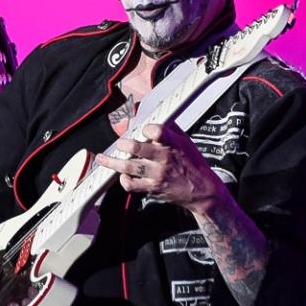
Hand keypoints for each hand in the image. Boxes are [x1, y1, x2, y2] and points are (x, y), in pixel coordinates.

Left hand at [98, 122, 226, 214]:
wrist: (202, 191)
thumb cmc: (193, 163)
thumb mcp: (185, 141)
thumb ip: (169, 128)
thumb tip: (153, 115)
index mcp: (173, 144)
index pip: (157, 131)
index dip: (146, 128)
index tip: (143, 129)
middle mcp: (164, 159)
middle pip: (137, 148)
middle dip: (123, 144)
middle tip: (119, 143)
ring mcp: (157, 175)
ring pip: (129, 167)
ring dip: (113, 162)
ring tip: (102, 158)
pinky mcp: (153, 188)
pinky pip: (131, 185)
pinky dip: (124, 180)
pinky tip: (122, 175)